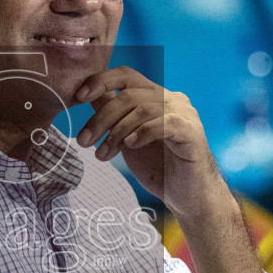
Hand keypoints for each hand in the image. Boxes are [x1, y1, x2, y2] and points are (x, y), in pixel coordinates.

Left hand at [73, 67, 224, 217]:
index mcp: (156, 96)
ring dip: (116, 132)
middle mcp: (172, 99)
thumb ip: (112, 116)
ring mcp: (185, 114)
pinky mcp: (193, 132)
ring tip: (103, 154)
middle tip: (85, 141)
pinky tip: (130, 146)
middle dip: (101, 118)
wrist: (187, 196)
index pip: (127, 75)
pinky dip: (143, 132)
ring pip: (143, 109)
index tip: (78, 96)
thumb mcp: (126, 138)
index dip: (101, 80)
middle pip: (129, 94)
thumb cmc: (158, 167)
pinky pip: (166, 123)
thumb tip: (88, 96)